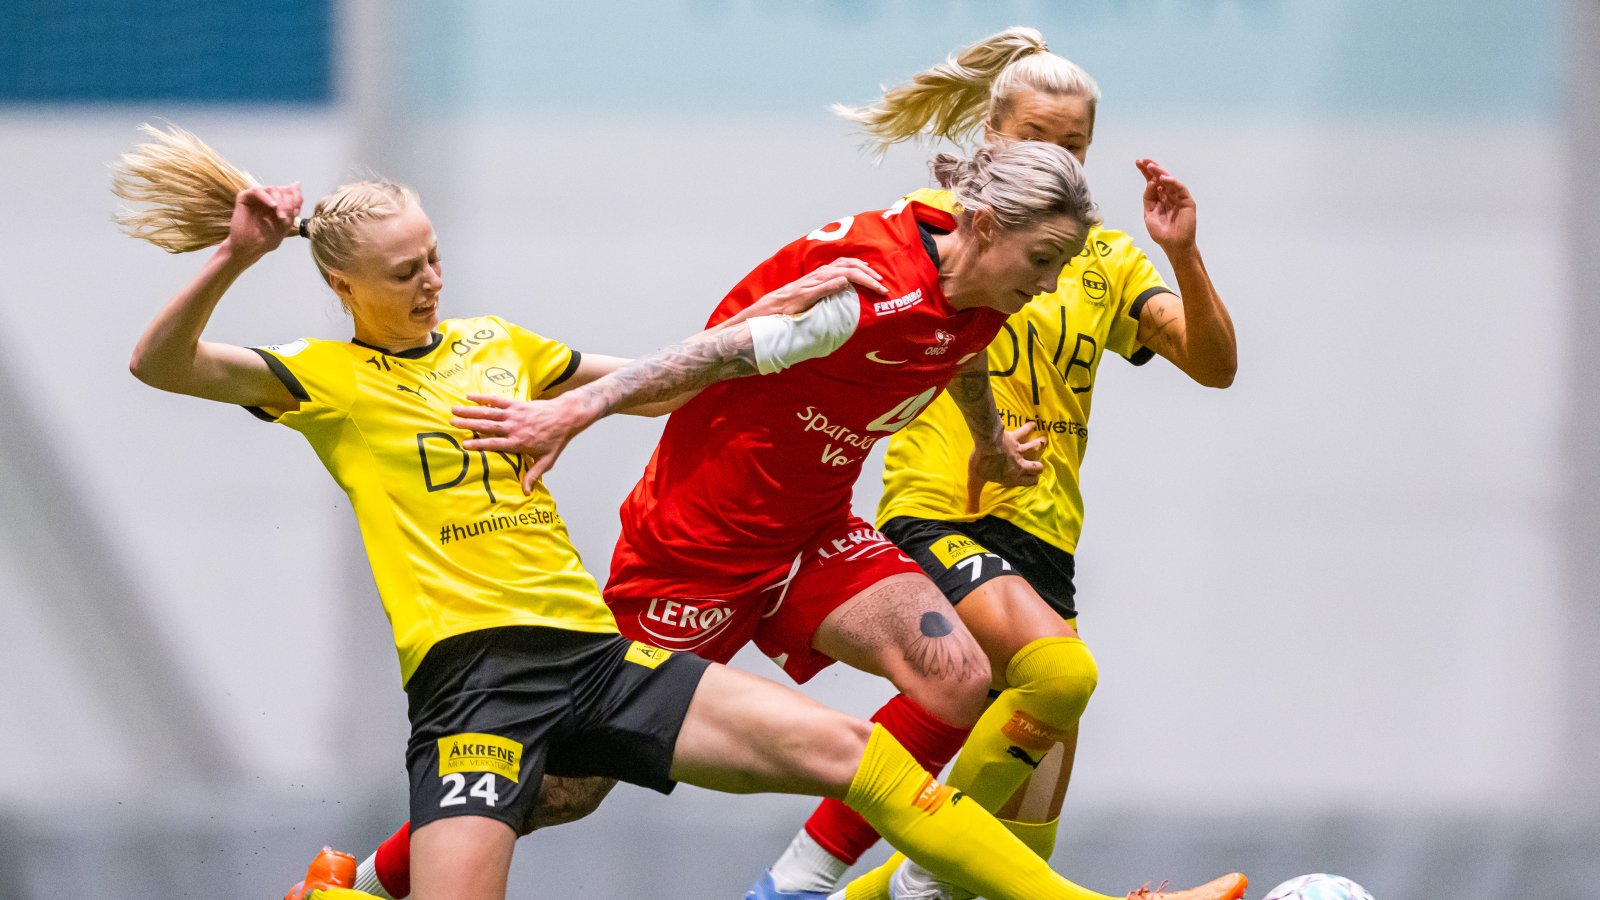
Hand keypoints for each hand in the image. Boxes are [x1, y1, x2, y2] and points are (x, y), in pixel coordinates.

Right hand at [225, 183, 301, 259]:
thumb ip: (292, 206)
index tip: (296, 211)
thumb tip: (296, 183)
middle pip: (282, 190)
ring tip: (280, 216)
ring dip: (279, 201)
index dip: (296, 198)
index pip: (290, 192)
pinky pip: (257, 190)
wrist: (250, 248)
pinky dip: (267, 197)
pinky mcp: (244, 197)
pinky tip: (273, 206)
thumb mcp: (286, 223)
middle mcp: (267, 198)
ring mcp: (256, 198)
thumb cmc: (267, 238)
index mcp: (278, 203)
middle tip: (285, 217)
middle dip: (288, 203)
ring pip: (271, 189)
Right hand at [452, 393, 599, 491]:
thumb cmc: (556, 440)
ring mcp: (514, 415)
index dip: (479, 444)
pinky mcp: (516, 405)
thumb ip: (533, 475)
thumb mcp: (547, 460)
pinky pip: (497, 400)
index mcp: (519, 443)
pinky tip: (470, 397)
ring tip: (454, 410)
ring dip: (471, 411)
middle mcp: (514, 428)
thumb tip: (525, 492)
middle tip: (452, 423)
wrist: (566, 416)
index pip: (495, 444)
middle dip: (469, 424)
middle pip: (487, 426)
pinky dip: (483, 398)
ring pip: (489, 413)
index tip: (464, 445)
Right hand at [749, 257, 886, 317]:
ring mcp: (808, 285)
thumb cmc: (787, 307)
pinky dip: (831, 284)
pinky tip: (844, 282)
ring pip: (836, 273)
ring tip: (874, 282)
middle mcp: (815, 276)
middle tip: (882, 282)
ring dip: (858, 276)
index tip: (878, 277)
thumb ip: (825, 292)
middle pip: (845, 266)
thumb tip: (845, 288)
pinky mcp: (801, 296)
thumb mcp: (811, 298)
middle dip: (867, 272)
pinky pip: (818, 288)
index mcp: (819, 276)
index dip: (862, 268)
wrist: (766, 312)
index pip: (844, 265)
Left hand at [966, 421, 1044, 510]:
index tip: (1033, 480)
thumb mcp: (975, 483)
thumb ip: (974, 499)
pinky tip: (1032, 423)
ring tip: (1043, 441)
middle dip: (1038, 467)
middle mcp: (1020, 464)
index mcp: (1013, 476)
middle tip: (1037, 465)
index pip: (1030, 482)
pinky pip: (1025, 430)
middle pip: (1037, 467)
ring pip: (1035, 448)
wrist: (986, 442)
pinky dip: (1029, 426)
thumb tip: (969, 516)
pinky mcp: (1016, 437)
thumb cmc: (982, 463)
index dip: (1032, 481)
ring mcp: (1020, 450)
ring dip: (1039, 444)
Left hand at [1137, 159, 1196, 252]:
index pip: (1153, 182)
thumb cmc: (1162, 233)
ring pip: (1170, 181)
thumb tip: (1151, 182)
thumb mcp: (1149, 214)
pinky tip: (1163, 178)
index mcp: (1160, 199)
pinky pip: (1180, 189)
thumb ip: (1149, 198)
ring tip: (1151, 167)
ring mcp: (1179, 198)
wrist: (1173, 245)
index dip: (1146, 172)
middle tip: (1144, 160)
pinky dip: (1172, 182)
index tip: (1138, 162)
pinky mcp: (1187, 202)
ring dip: (1160, 172)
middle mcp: (1169, 196)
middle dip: (1152, 169)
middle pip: (1161, 179)